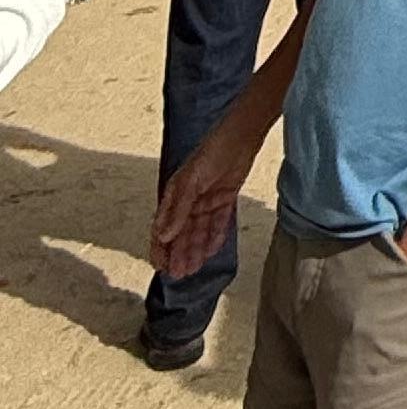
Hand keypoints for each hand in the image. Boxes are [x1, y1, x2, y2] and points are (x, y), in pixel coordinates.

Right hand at [153, 122, 257, 278]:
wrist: (243, 134)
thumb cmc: (213, 150)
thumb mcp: (191, 181)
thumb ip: (178, 209)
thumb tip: (163, 235)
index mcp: (175, 193)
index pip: (163, 227)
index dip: (160, 247)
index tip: (159, 266)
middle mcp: (190, 199)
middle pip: (182, 232)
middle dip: (179, 253)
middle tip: (179, 274)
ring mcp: (207, 200)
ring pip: (199, 231)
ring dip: (195, 250)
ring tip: (193, 268)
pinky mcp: (225, 198)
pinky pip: (218, 223)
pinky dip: (214, 237)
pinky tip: (211, 251)